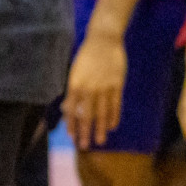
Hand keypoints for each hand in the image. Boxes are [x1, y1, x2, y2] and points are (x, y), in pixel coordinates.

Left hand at [63, 32, 125, 149]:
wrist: (104, 40)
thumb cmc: (86, 57)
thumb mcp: (74, 72)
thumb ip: (72, 91)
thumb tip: (67, 110)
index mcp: (75, 83)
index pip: (71, 109)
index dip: (71, 123)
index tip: (71, 136)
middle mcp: (90, 87)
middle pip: (87, 114)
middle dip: (85, 131)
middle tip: (84, 146)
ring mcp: (105, 87)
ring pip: (102, 112)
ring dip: (100, 128)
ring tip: (99, 141)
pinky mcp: (117, 84)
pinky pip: (116, 105)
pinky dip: (113, 116)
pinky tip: (111, 126)